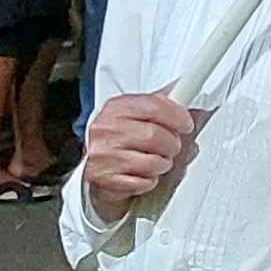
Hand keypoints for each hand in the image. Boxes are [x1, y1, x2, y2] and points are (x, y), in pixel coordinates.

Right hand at [81, 89, 198, 211]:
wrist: (84, 159)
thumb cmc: (114, 135)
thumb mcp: (131, 111)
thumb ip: (157, 102)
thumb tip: (184, 87)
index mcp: (117, 108)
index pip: (155, 107)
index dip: (178, 116)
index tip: (186, 124)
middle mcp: (108, 130)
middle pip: (157, 137)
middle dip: (172, 144)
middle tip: (171, 146)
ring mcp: (105, 156)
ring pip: (153, 162)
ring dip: (162, 163)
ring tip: (157, 160)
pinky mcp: (105, 179)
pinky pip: (143, 182)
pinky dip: (150, 180)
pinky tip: (144, 173)